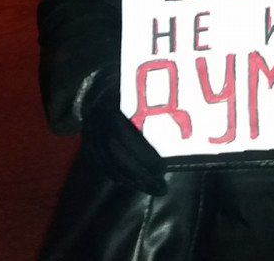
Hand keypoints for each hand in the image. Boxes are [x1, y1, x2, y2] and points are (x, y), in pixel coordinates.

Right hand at [81, 71, 167, 195]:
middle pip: (116, 153)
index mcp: (111, 105)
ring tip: (154, 189)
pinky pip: (102, 165)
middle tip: (161, 186)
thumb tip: (185, 116)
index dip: (142, 153)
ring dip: (131, 180)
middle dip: (138, 173)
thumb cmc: (127, 86)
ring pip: (109, 163)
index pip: (124, 134)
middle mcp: (97, 122)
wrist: (96, 85)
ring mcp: (90, 134)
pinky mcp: (88, 144)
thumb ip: (154, 101)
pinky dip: (119, 177)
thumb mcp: (137, 87)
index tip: (162, 168)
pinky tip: (136, 184)